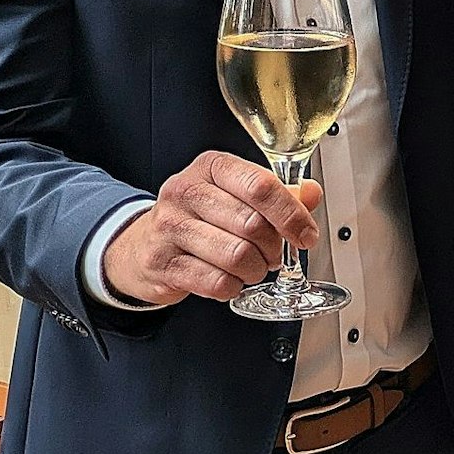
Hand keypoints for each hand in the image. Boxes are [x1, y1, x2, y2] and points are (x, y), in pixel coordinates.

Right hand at [101, 151, 322, 304]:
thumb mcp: (236, 194)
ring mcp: (169, 227)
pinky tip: (230, 279)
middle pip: (252, 224)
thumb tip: (311, 193)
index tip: (305, 235)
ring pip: (237, 255)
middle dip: (274, 247)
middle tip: (273, 254)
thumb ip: (278, 194)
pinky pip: (216, 282)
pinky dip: (234, 286)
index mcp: (212, 166)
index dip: (292, 215)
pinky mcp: (161, 263)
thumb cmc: (199, 216)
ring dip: (256, 269)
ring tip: (252, 267)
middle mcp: (186, 191)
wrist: (142, 244)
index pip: (261, 186)